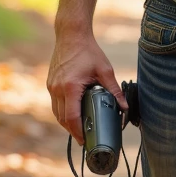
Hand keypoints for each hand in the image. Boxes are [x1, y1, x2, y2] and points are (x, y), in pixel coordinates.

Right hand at [47, 25, 124, 143]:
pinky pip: (55, 104)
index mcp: (70, 87)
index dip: (78, 132)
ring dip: (66, 123)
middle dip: (72, 131)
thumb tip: (124, 107)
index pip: (72, 117)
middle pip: (62, 119)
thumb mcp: (104, 70)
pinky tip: (71, 114)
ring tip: (78, 130)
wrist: (71, 35)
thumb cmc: (88, 51)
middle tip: (84, 139)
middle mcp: (57, 88)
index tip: (85, 141)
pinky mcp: (50, 83)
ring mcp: (51, 86)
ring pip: (56, 113)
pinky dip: (62, 112)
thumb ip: (114, 90)